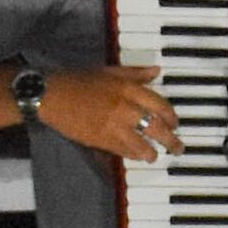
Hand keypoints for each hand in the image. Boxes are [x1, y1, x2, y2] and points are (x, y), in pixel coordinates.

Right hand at [36, 65, 182, 161]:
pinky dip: (134, 155)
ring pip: (143, 144)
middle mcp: (125, 108)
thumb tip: (156, 71)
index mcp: (127, 88)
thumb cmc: (77, 80)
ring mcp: (113, 126)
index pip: (160, 105)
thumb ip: (134, 73)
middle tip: (177, 148)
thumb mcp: (108, 72)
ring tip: (155, 156)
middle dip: (171, 141)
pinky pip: (124, 151)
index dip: (172, 117)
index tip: (175, 123)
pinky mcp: (101, 140)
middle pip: (157, 128)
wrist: (49, 95)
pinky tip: (137, 156)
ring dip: (152, 152)